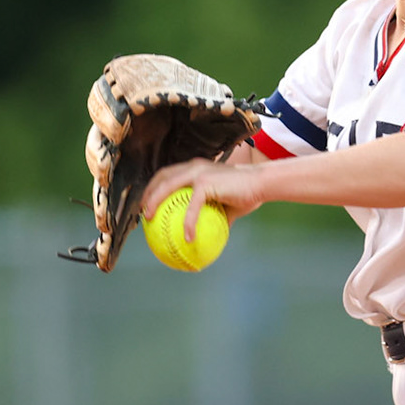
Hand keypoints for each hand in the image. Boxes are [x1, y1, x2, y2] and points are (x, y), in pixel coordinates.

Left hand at [142, 158, 264, 240]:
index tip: (148, 203)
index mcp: (196, 168)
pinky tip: (187, 237)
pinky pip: (191, 207)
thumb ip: (211, 214)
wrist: (261, 184)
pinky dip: (187, 222)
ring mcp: (198, 172)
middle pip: (162, 176)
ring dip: (154, 201)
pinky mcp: (206, 183)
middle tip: (143, 212)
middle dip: (148, 192)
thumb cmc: (246, 194)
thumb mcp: (225, 206)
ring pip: (167, 186)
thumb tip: (203, 235)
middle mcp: (194, 166)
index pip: (168, 174)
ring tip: (149, 220)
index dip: (154, 186)